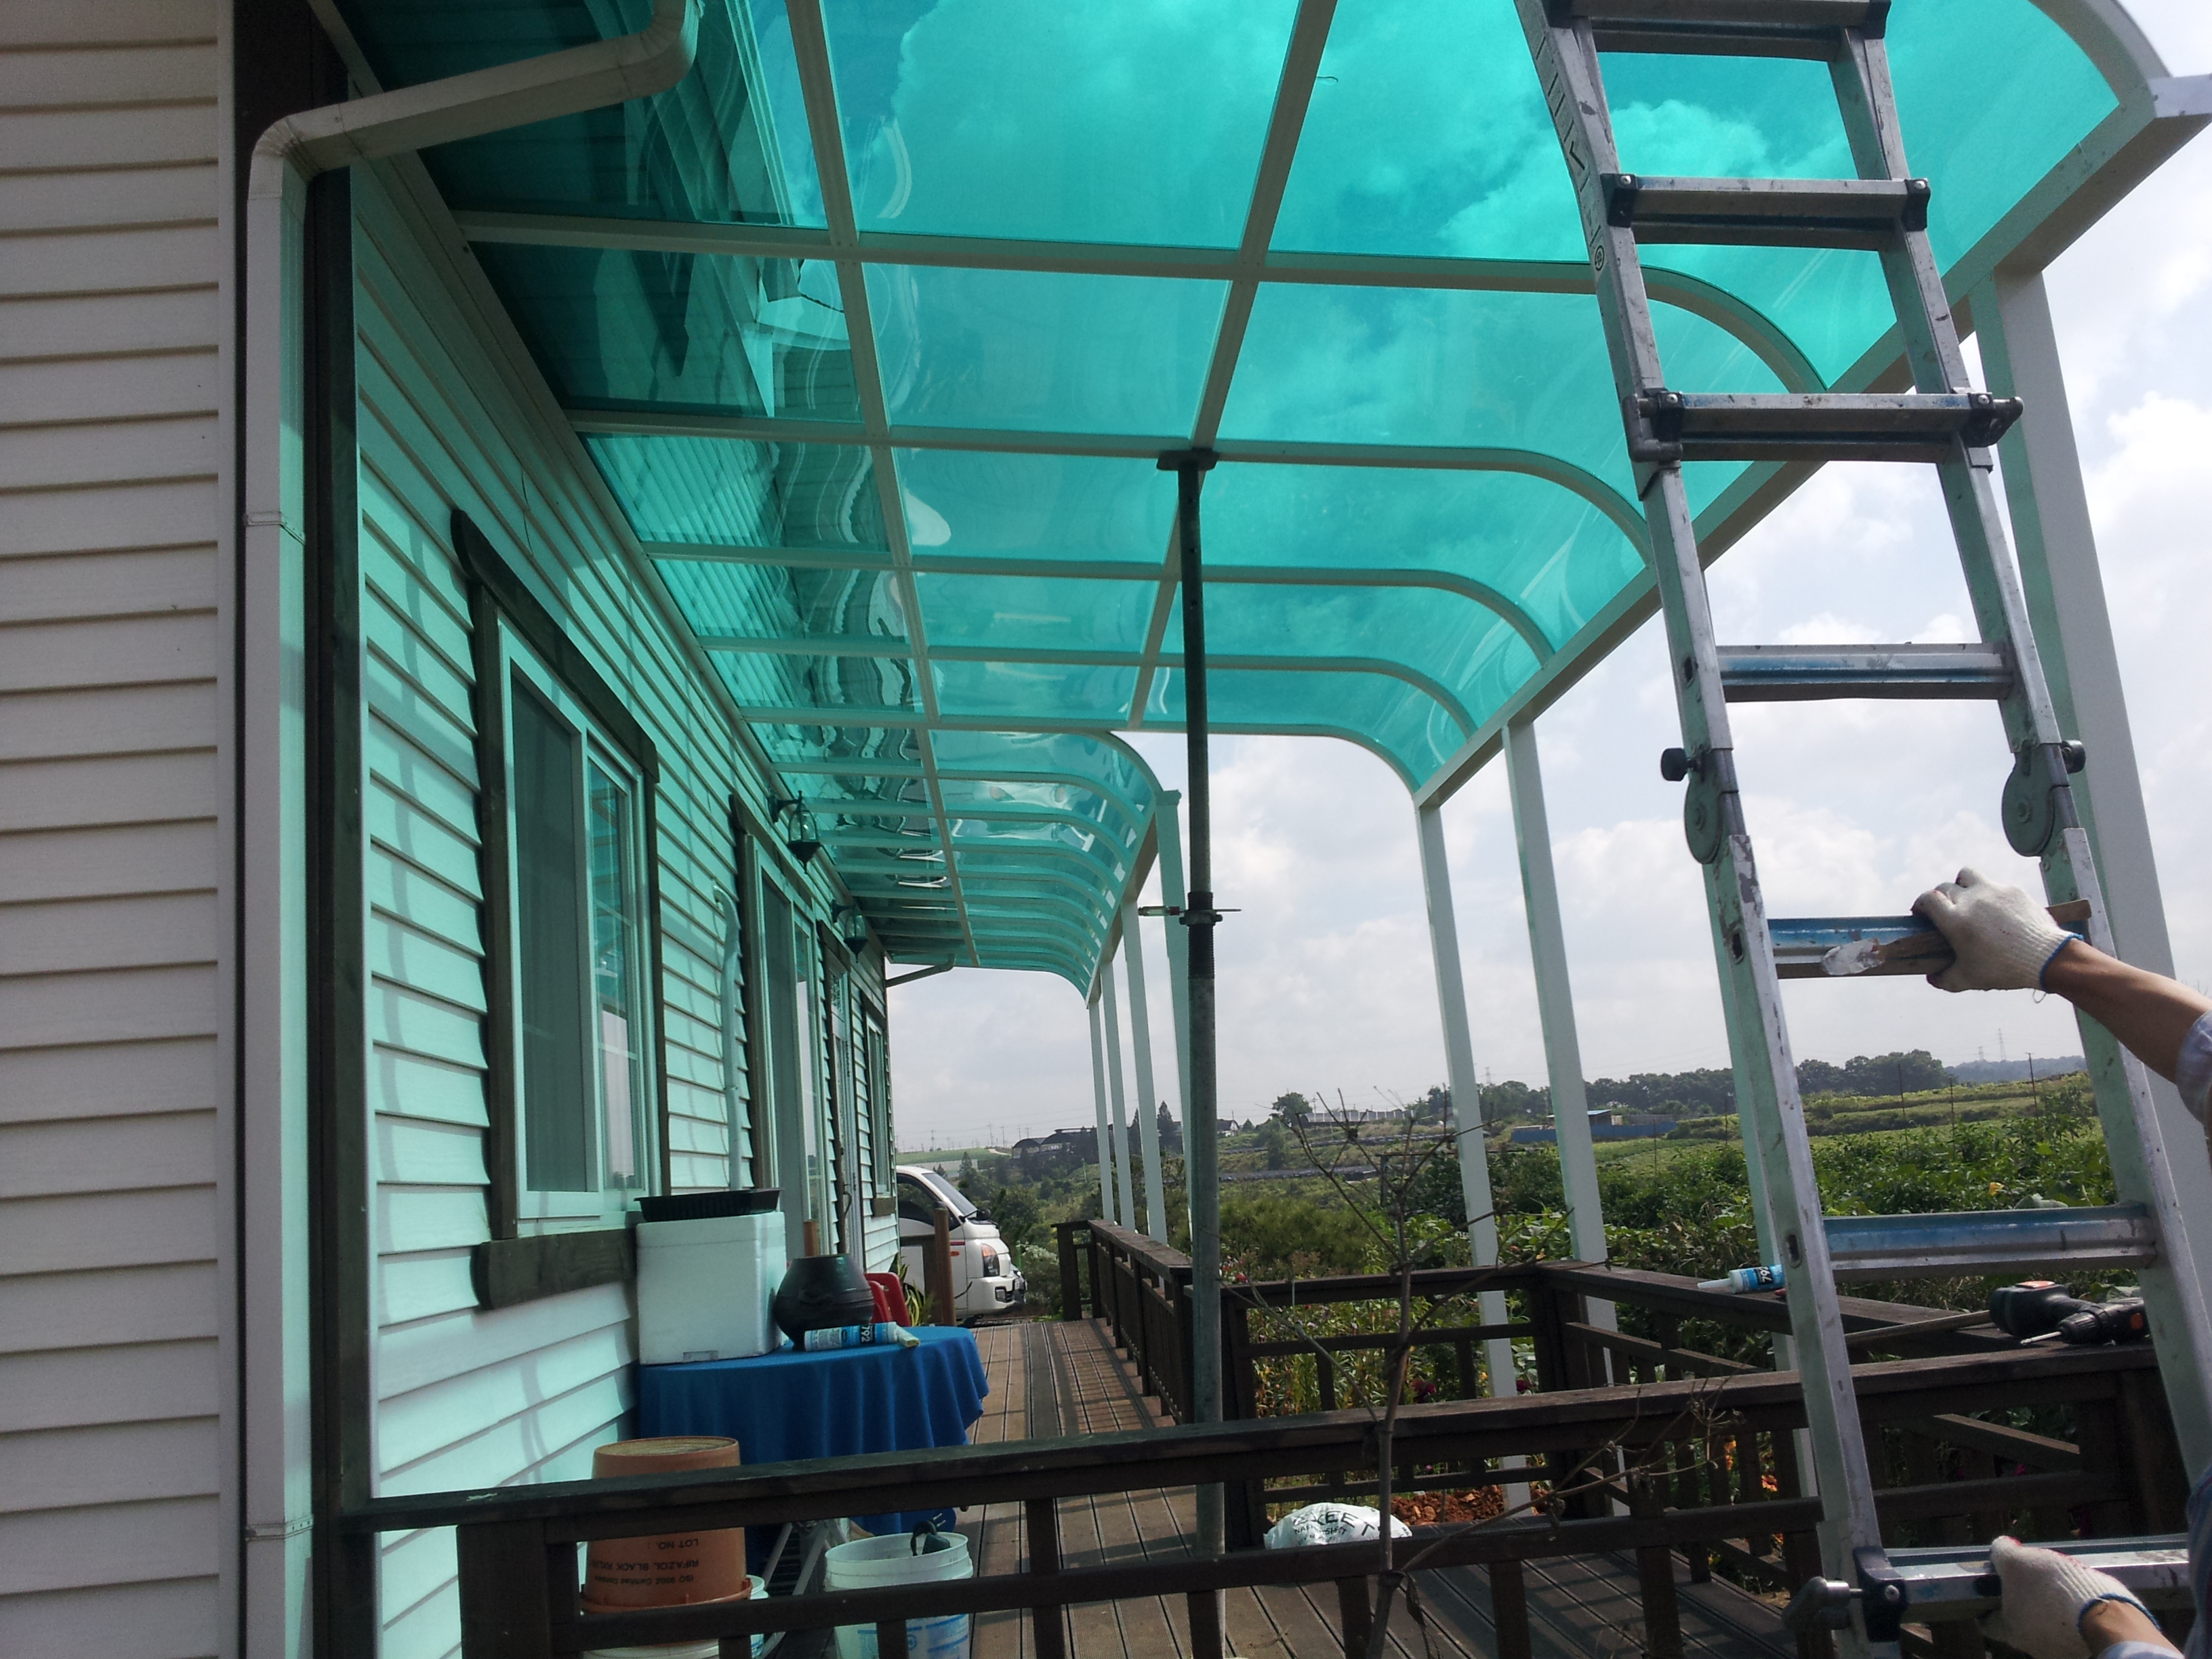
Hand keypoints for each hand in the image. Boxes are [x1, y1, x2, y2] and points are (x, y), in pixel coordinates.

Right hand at [1913, 869, 2071, 991]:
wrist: (2046, 958)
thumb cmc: (2003, 969)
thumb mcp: (1968, 979)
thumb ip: (1944, 978)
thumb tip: (1932, 976)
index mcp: (1955, 919)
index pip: (1928, 899)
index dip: (1920, 904)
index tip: (1921, 913)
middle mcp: (1970, 899)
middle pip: (1945, 887)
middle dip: (1939, 898)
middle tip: (1944, 911)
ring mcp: (1993, 891)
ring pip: (1967, 875)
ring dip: (1961, 884)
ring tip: (1968, 899)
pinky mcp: (2013, 890)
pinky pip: (1994, 886)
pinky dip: (1989, 895)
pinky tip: (1997, 911)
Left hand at [1980, 1536, 2157, 1658]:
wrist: (2107, 1615)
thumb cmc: (2053, 1589)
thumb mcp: (2018, 1561)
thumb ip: (2002, 1553)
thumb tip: (1999, 1549)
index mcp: (2010, 1631)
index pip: (1988, 1623)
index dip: (1987, 1605)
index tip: (1993, 1590)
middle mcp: (2031, 1647)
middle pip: (2019, 1623)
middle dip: (2023, 1602)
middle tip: (2032, 1581)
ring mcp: (2059, 1651)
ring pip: (2046, 1626)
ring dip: (2049, 1609)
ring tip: (2059, 1586)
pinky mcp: (2083, 1649)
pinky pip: (2071, 1629)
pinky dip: (2071, 1616)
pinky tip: (2078, 1598)